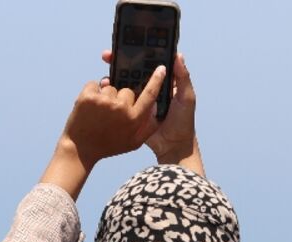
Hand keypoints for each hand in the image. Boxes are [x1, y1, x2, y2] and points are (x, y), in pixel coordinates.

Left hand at [64, 67, 166, 168]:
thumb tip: (157, 109)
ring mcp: (103, 101)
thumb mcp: (133, 143)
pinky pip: (94, 84)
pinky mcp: (88, 96)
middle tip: (111, 115)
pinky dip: (92, 92)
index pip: (149, 95)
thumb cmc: (108, 145)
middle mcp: (121, 109)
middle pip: (127, 91)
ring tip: (98, 114)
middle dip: (121, 99)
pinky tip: (89, 108)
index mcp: (133, 119)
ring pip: (110, 87)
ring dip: (105, 97)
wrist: (79, 148)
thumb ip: (149, 127)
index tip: (161, 69)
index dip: (156, 81)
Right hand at [101, 51, 200, 173]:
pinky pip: (122, 99)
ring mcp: (141, 99)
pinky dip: (114, 93)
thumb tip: (177, 55)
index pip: (150, 63)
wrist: (172, 147)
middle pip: (135, 70)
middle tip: (108, 55)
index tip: (128, 45)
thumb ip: (183, 78)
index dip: (140, 53)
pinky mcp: (133, 111)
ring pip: (126, 83)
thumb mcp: (186, 98)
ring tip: (105, 71)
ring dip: (115, 76)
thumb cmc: (183, 122)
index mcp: (164, 82)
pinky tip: (105, 87)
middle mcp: (151, 88)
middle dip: (121, 62)